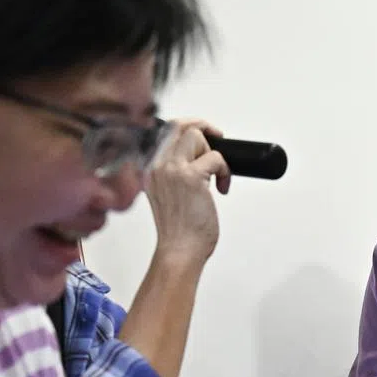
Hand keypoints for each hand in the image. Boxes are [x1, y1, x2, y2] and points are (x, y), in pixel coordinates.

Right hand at [144, 118, 230, 268]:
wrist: (179, 250)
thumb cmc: (179, 232)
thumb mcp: (169, 197)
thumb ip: (176, 178)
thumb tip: (199, 166)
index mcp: (151, 169)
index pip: (166, 132)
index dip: (189, 130)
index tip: (206, 139)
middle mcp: (158, 166)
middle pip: (180, 126)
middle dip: (205, 130)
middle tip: (219, 144)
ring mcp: (172, 169)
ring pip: (196, 136)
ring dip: (214, 154)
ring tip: (217, 177)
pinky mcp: (191, 178)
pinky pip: (216, 158)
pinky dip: (225, 171)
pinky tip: (222, 188)